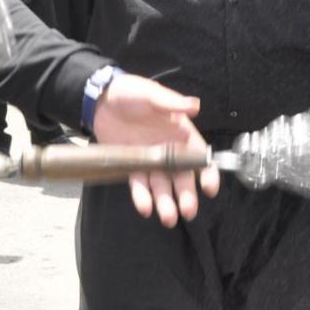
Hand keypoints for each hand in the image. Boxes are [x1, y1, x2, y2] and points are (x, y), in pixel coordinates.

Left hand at [92, 74, 219, 227]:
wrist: (100, 99)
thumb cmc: (130, 92)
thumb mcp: (151, 94)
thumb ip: (171, 102)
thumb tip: (194, 105)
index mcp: (180, 133)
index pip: (199, 156)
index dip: (207, 173)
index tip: (209, 188)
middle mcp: (169, 150)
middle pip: (182, 177)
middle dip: (187, 195)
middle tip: (188, 211)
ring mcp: (151, 160)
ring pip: (162, 186)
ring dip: (166, 203)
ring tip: (168, 218)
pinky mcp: (132, 165)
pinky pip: (139, 185)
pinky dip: (142, 197)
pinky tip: (145, 208)